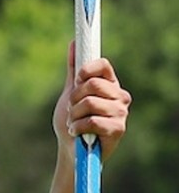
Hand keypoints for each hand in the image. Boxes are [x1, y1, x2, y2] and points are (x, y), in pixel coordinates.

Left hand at [54, 41, 130, 162]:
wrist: (70, 149)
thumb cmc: (72, 121)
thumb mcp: (69, 93)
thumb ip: (73, 69)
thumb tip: (74, 43)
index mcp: (109, 85)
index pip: (103, 65)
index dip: (86, 70)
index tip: (76, 80)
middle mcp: (119, 96)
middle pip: (93, 84)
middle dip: (74, 98)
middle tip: (72, 109)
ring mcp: (121, 113)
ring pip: (89, 103)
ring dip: (73, 115)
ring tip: (75, 123)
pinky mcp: (118, 129)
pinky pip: (91, 120)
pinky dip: (77, 127)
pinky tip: (78, 132)